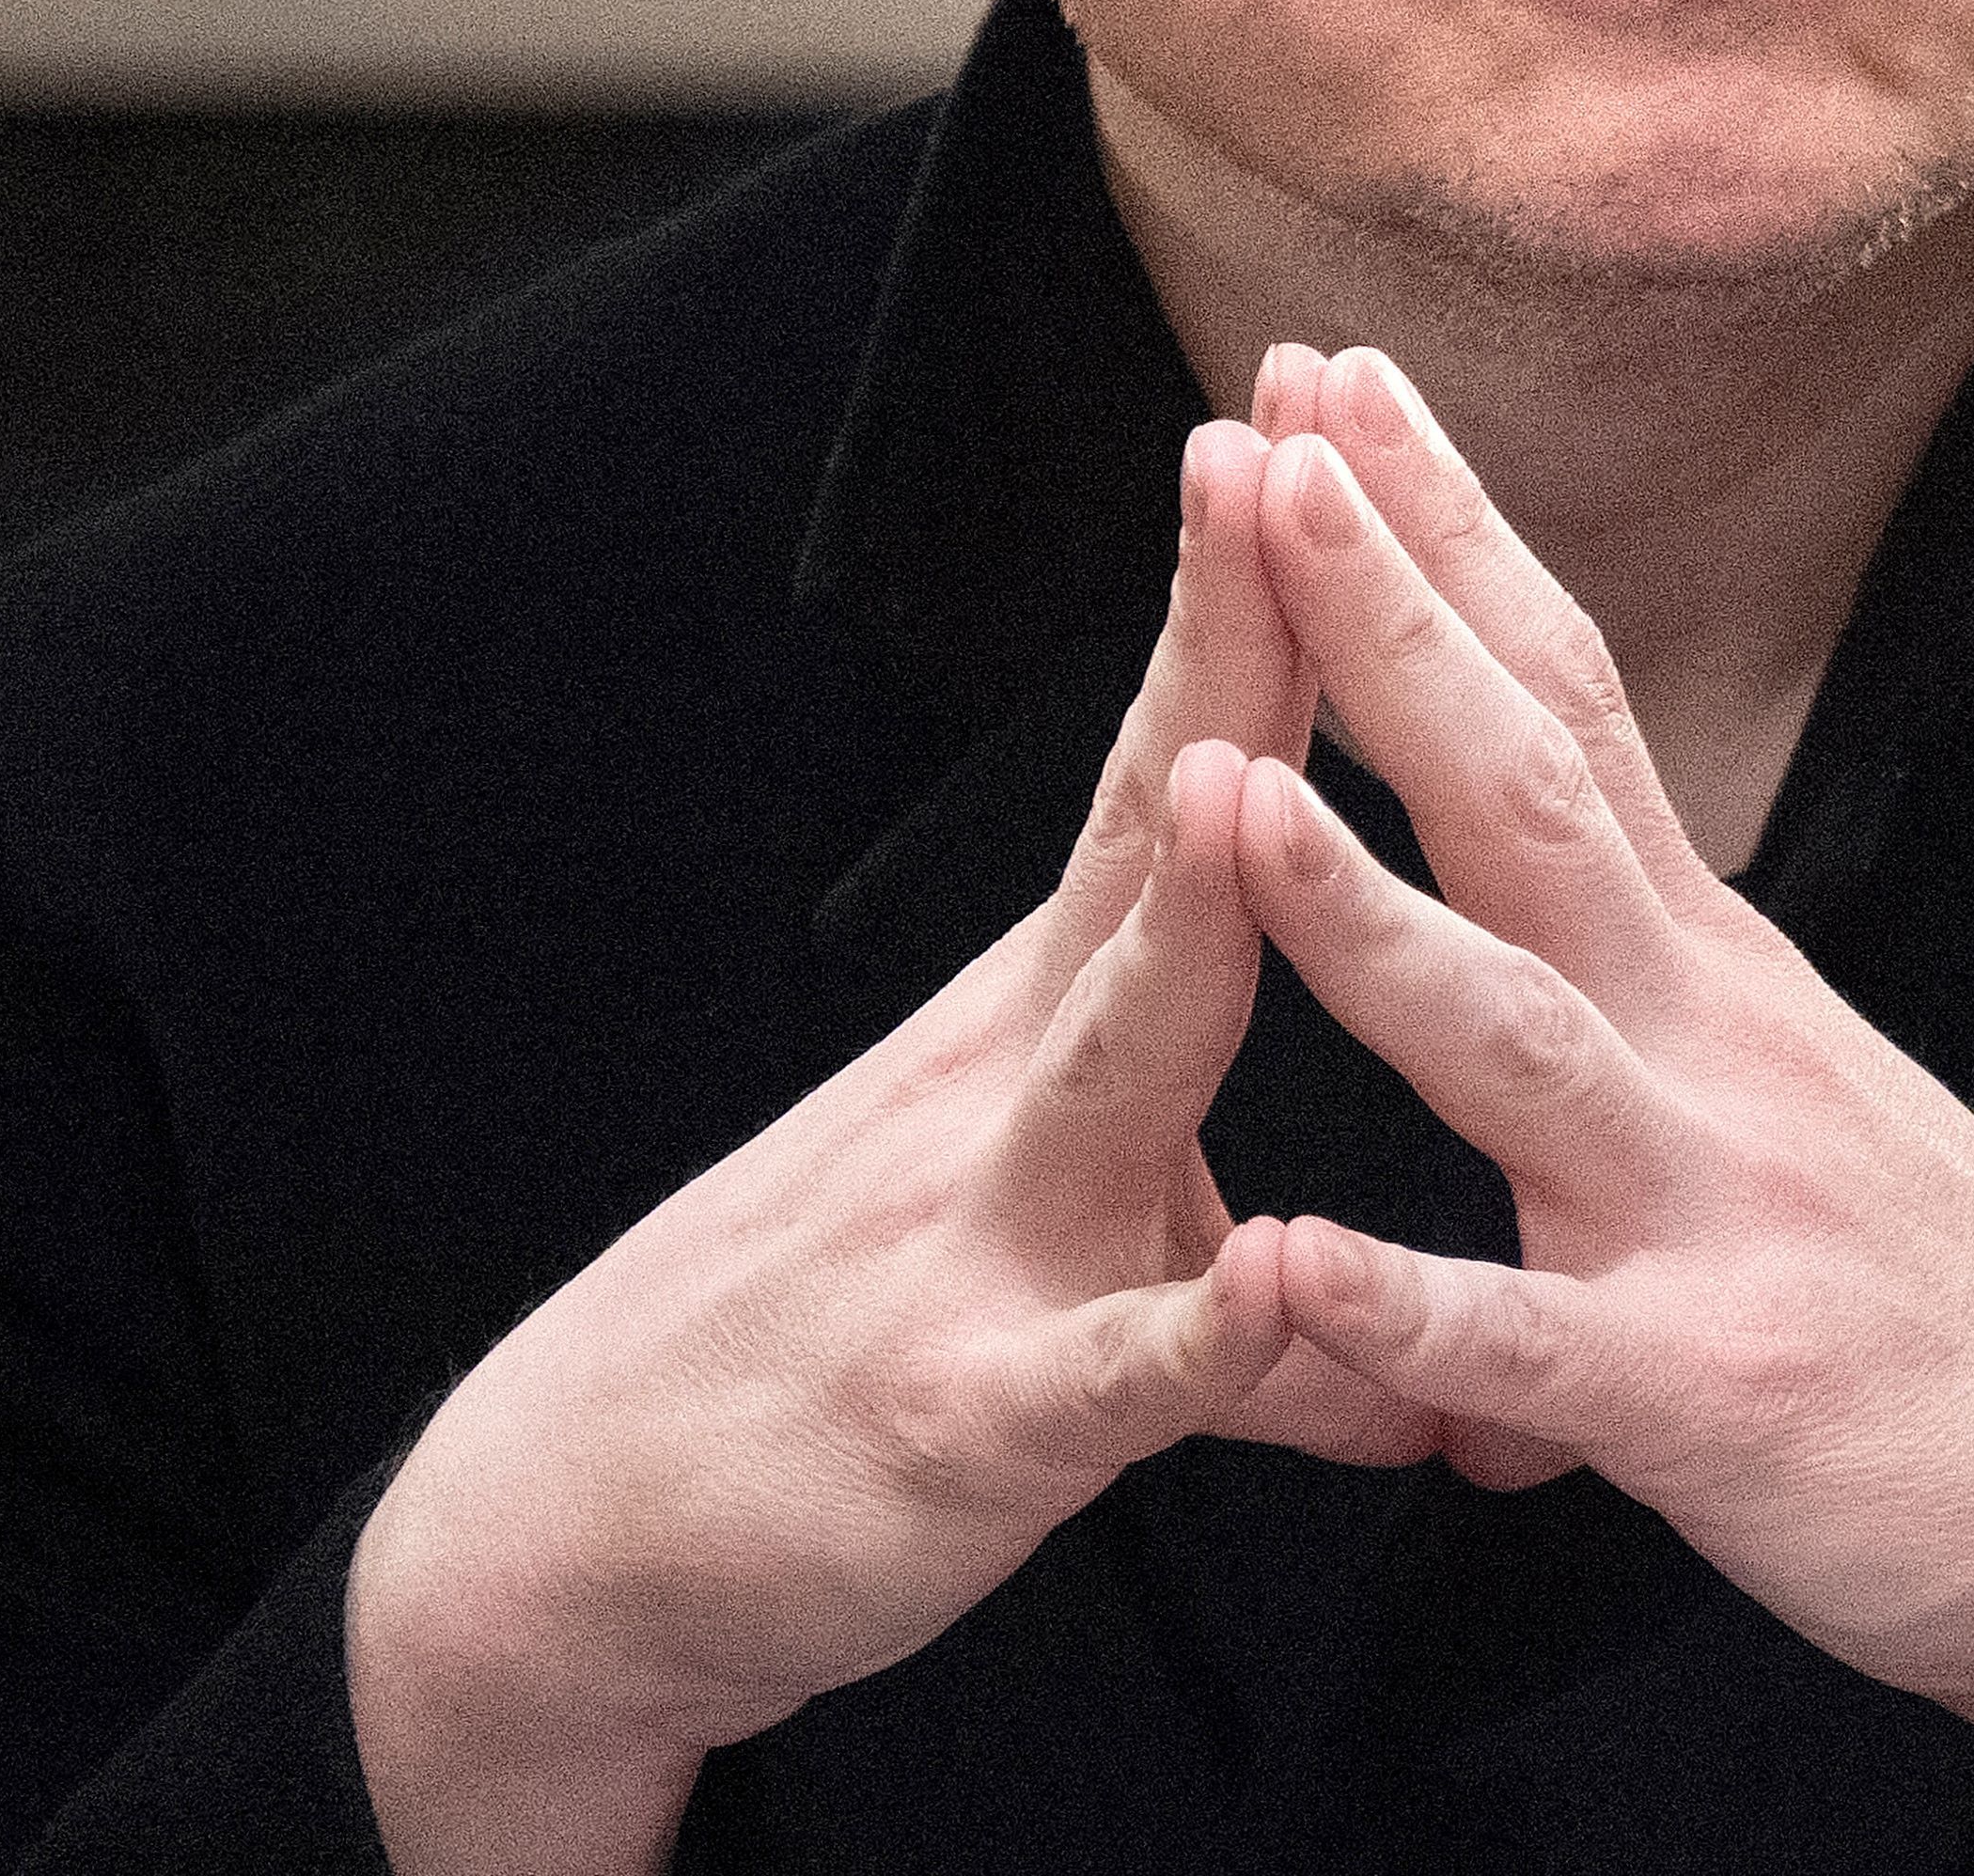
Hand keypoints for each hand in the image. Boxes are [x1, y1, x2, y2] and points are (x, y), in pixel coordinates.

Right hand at [346, 418, 1415, 1875]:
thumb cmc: (834, 1392)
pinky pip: (1104, 1374)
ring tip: (1245, 783)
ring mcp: (983, 1240)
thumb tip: (1403, 1359)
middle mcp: (1015, 1088)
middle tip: (1282, 459)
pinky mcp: (966, 1423)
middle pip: (1153, 845)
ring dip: (1185, 923)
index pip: (1176, 771)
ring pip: (1118, 1064)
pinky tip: (1288, 1276)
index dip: (1253, 604)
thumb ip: (1250, 1333)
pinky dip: (1202, 1329)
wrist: (570, 1551)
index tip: (1314, 422)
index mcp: (1050, 1028)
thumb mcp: (1058, 1321)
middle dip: (1231, 656)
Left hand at [1228, 349, 1973, 1875]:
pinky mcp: (1709, 1400)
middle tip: (1266, 443)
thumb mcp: (1790, 1099)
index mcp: (1711, 969)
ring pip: (1511, 1041)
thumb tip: (1538, 894)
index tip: (1332, 376)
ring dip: (1359, 919)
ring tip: (1210, 793)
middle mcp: (1711, 1048)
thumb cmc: (1952, 1310)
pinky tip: (1285, 1262)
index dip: (1447, 531)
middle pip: (1528, 793)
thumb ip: (1645, 999)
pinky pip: (1531, 1357)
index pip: (1565, 693)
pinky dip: (1409, 1310)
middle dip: (1386, 620)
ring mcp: (1710, 1214)